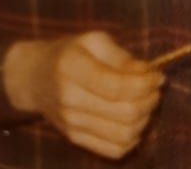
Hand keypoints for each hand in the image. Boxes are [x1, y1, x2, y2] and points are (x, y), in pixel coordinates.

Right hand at [4, 31, 163, 159]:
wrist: (32, 77)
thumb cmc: (67, 53)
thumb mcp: (91, 41)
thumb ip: (121, 56)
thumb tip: (149, 73)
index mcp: (71, 66)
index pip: (117, 86)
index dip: (145, 84)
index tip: (158, 76)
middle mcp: (69, 97)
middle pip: (125, 112)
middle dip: (149, 100)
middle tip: (154, 88)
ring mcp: (71, 122)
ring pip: (124, 134)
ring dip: (144, 119)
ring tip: (144, 102)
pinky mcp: (74, 138)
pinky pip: (114, 149)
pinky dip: (132, 137)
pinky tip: (132, 120)